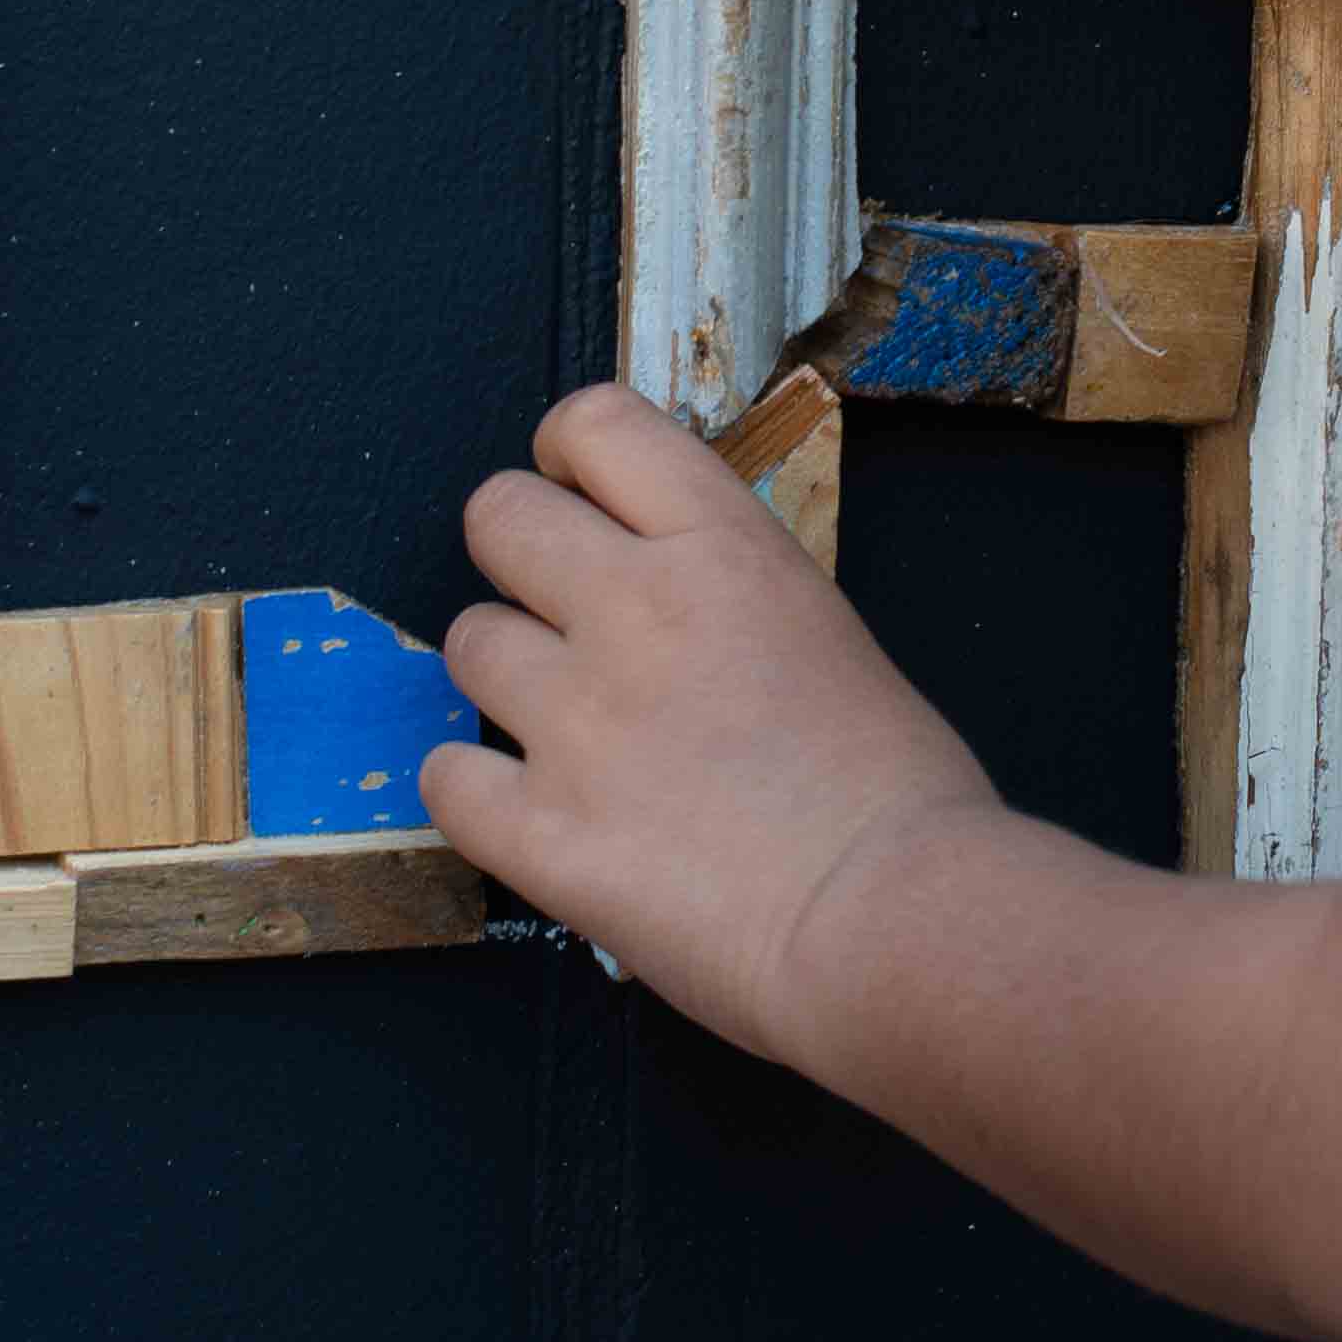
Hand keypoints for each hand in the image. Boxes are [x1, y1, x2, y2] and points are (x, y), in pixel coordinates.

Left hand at [421, 382, 998, 1058]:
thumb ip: (730, 596)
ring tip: (559, 723)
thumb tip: (682, 612)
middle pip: (498, 514)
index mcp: (721, 546)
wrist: (888, 919)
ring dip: (504, 675)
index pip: (595, 422)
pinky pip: (445, 778)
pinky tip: (524, 806)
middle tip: (556, 610)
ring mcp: (576, 719)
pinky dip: (473, 790)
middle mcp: (633, 607)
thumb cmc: (896, 789)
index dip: (568, 453)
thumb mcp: (823, 628)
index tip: (579, 495)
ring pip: (466, 642)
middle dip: (516, 554)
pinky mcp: (541, 830)